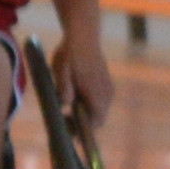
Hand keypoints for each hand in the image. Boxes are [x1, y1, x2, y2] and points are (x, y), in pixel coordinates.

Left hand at [56, 23, 115, 138]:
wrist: (83, 36)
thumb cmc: (69, 54)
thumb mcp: (61, 71)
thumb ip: (64, 88)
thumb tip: (65, 105)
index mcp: (97, 93)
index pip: (95, 122)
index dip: (82, 131)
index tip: (68, 132)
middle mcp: (107, 93)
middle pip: (98, 119)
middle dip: (82, 124)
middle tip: (63, 122)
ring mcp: (108, 89)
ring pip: (99, 110)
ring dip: (85, 114)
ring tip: (66, 114)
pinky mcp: (106, 84)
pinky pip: (99, 102)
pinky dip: (88, 106)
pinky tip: (74, 101)